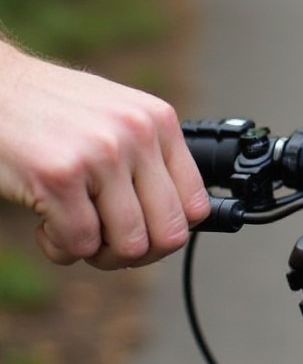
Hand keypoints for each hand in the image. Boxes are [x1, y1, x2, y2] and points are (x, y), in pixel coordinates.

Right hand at [0, 41, 210, 269]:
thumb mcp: (118, 118)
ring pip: (128, 245)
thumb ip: (148, 157)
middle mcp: (139, 134)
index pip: (195, 204)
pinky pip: (80, 245)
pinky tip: (45, 223)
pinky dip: (60, 248)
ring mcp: (103, 154)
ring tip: (73, 229)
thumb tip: (174, 220)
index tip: (140, 235)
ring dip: (96, 254)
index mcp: (160, 121)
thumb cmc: (53, 110)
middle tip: (104, 244)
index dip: (167, 233)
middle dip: (135, 253)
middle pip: (169, 233)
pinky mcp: (60, 176)